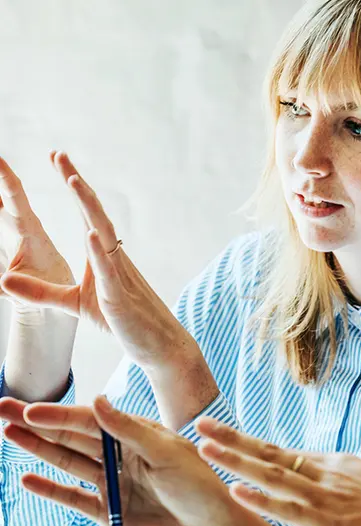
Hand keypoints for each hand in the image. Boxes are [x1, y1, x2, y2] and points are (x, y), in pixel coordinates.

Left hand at [0, 152, 193, 367]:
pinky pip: (109, 272)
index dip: (73, 187)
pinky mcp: (119, 297)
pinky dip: (99, 252)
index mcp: (102, 256)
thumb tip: (5, 280)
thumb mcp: (73, 304)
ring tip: (73, 181)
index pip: (86, 214)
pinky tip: (91, 234)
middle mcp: (112, 257)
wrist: (156, 344)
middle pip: (94, 213)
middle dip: (77, 184)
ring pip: (103, 234)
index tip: (58, 160)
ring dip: (88, 207)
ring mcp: (118, 275)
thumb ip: (41, 292)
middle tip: (60, 156)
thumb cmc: (120, 320)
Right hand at [0, 396, 265, 525]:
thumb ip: (129, 429)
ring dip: (38, 449)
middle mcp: (120, 454)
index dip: (59, 415)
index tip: (30, 409)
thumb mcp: (167, 452)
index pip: (90, 420)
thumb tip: (98, 400)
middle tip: (3, 409)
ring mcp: (113, 482)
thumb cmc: (199, 482)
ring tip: (9, 434)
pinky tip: (29, 477)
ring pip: (67, 462)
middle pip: (71, 436)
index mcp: (135, 434)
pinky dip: (51, 488)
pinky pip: (74, 497)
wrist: (211, 524)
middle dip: (38, 423)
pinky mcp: (110, 511)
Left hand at [197, 419, 360, 525]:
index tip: (216, 428)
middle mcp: (324, 475)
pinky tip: (241, 490)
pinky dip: (265, 499)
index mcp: (329, 464)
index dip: (244, 440)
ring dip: (237, 462)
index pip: (276, 450)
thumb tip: (302, 473)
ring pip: (274, 476)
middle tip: (200, 425)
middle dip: (231, 441)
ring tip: (207, 449)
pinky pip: (292, 511)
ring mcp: (327, 499)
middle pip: (268, 455)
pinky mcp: (333, 523)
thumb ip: (330, 475)